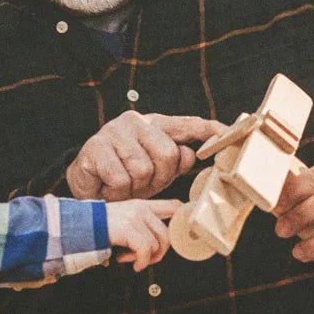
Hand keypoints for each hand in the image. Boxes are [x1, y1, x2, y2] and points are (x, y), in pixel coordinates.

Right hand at [68, 111, 224, 200]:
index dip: (209, 129)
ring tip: (125, 186)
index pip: (188, 124)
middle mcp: (136, 121)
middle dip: (159, 178)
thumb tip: (191, 155)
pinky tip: (110, 188)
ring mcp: (114, 132)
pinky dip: (117, 192)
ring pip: (142, 170)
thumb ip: (175, 161)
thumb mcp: (156, 171)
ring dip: (135, 188)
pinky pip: (121, 179)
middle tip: (144, 184)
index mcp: (155, 124)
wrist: (85, 183)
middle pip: (167, 154)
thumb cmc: (126, 175)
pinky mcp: (95, 148)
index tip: (228, 132)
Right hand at [105, 199, 181, 270]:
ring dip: (144, 258)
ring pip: (156, 245)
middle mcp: (141, 209)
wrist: (80, 225)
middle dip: (158, 252)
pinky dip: (140, 261)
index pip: (173, 206)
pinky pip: (145, 250)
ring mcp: (135, 217)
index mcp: (142, 206)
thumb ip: (142, 226)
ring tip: (129, 257)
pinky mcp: (128, 228)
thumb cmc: (100, 226)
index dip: (183, 220)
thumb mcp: (124, 220)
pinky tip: (130, 262)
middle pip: (167, 234)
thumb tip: (157, 245)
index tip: (182, 235)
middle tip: (145, 258)